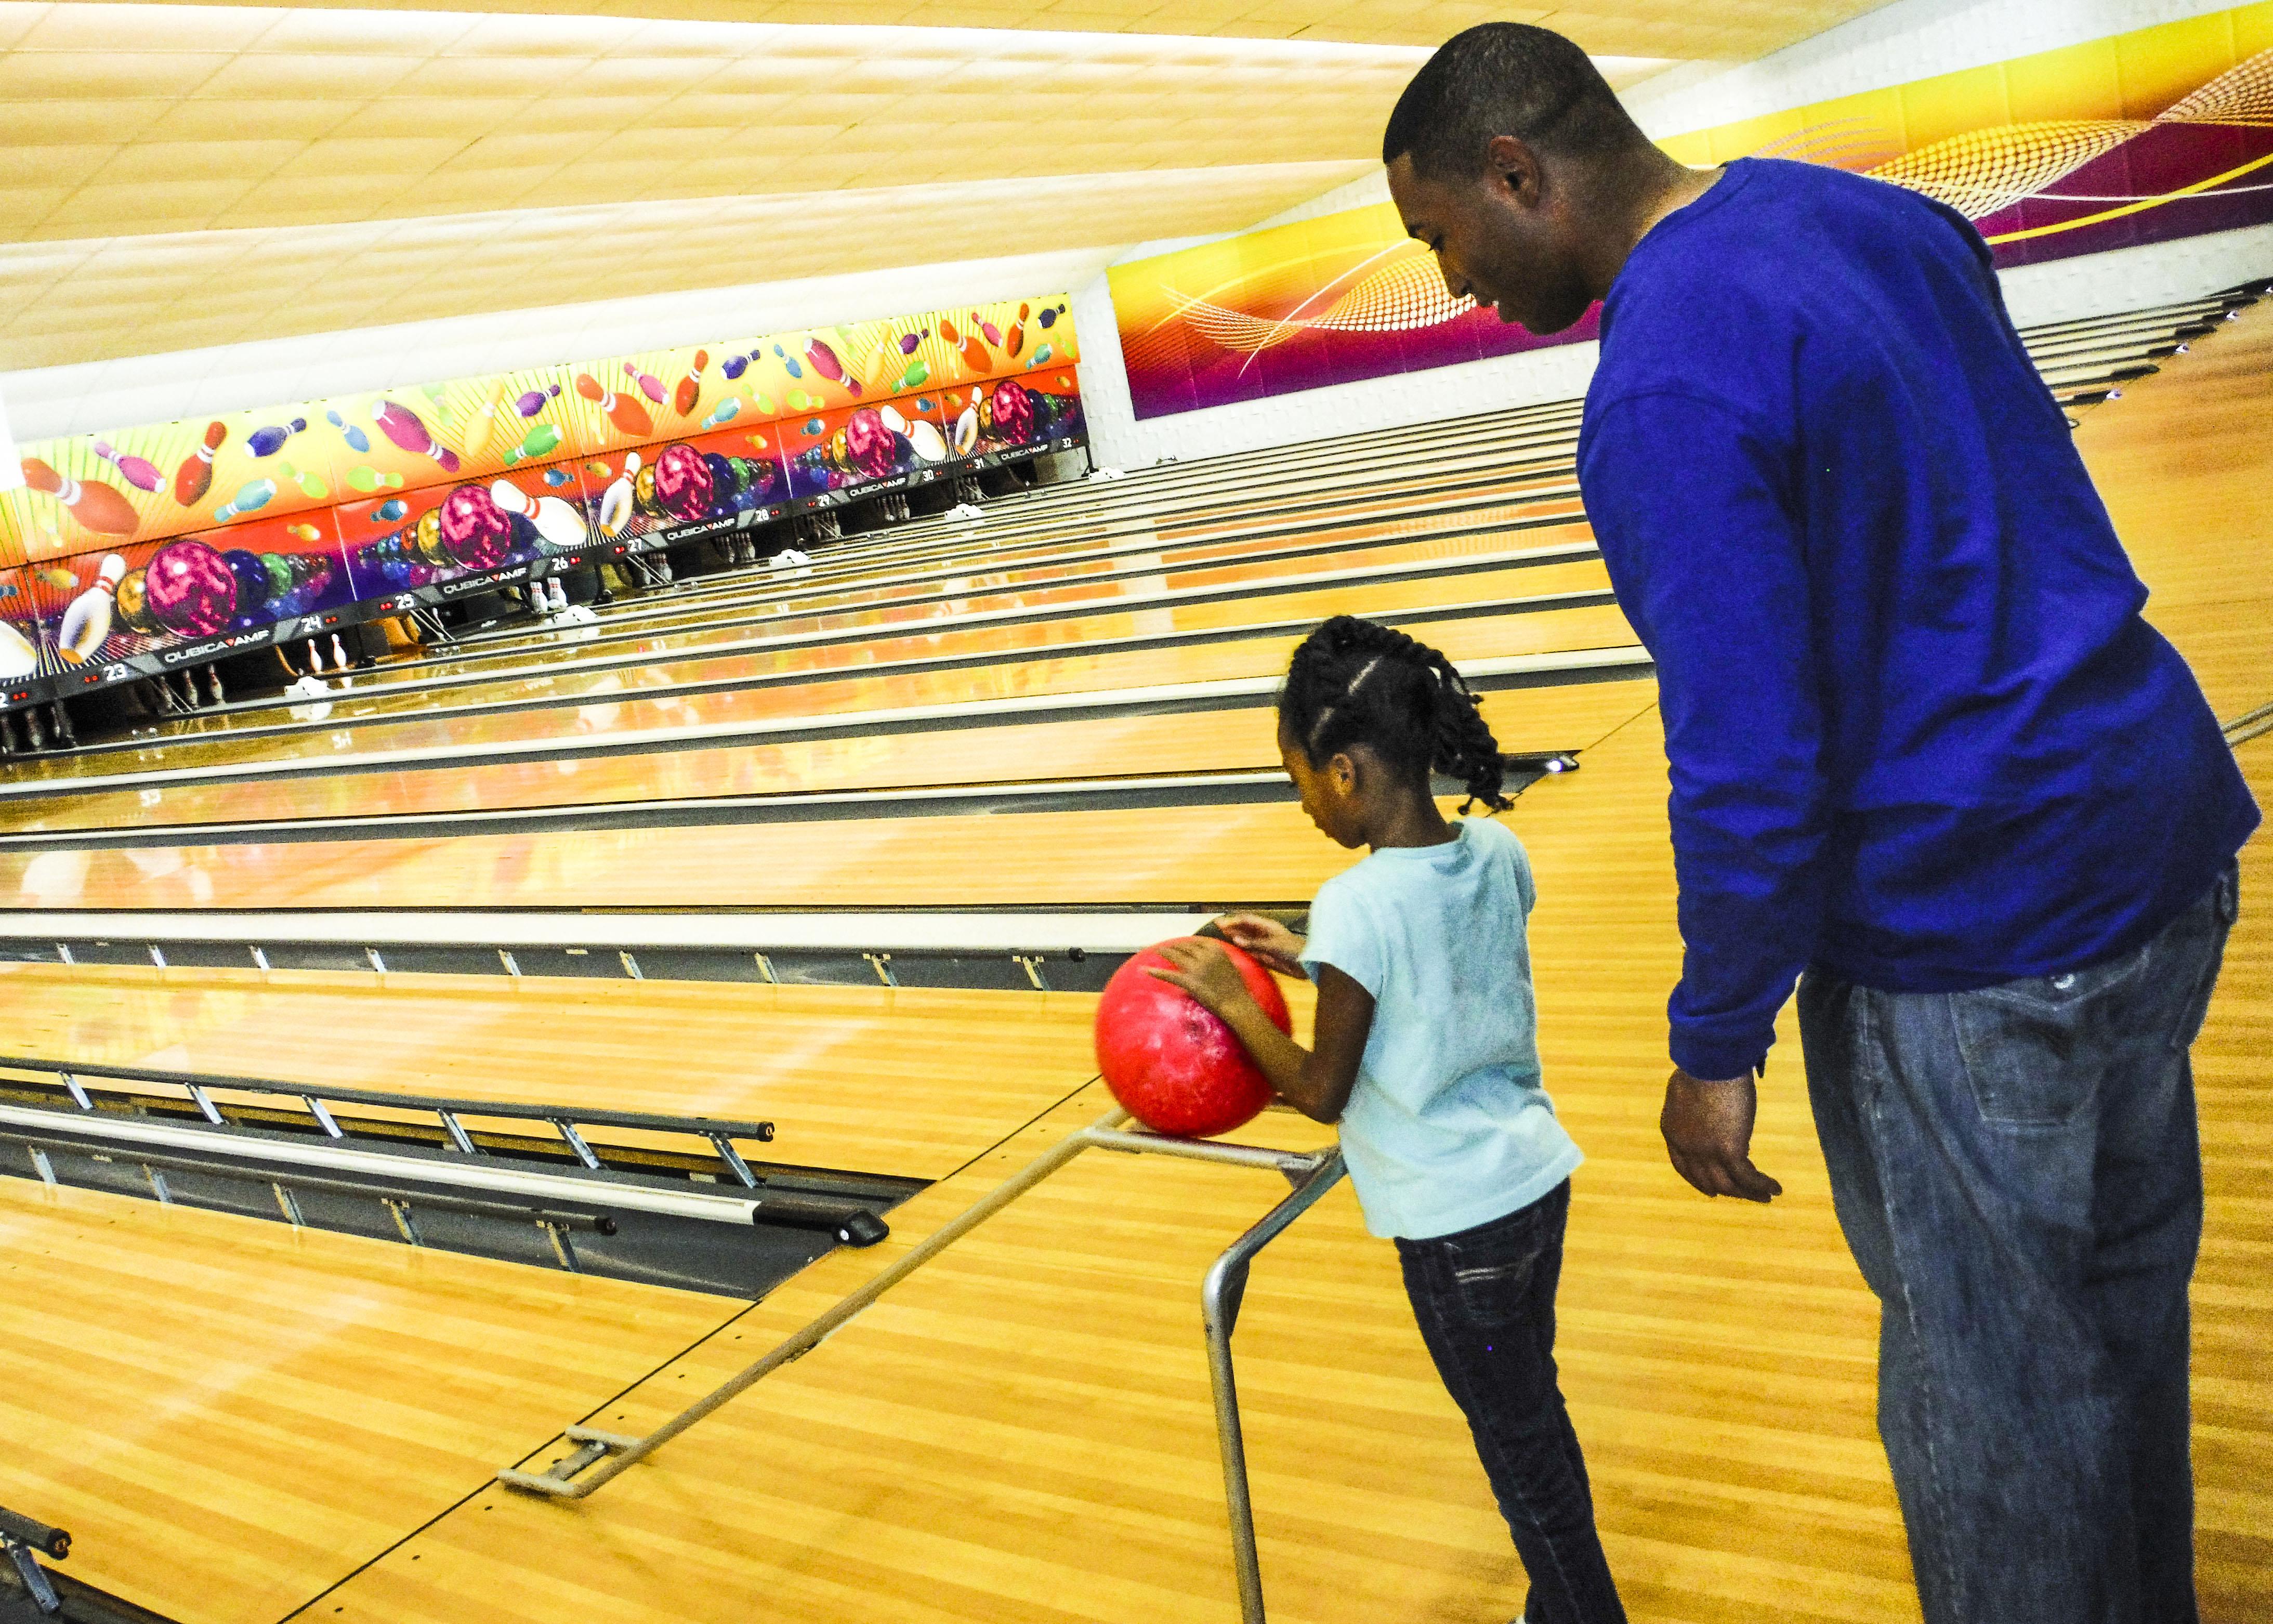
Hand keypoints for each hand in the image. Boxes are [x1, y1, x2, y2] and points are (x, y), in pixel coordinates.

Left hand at [1148, 938, 1257, 1019]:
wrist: (1237, 1003)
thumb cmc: (1237, 988)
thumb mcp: (1230, 965)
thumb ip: (1217, 957)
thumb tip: (1208, 956)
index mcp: (1215, 949)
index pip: (1195, 942)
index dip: (1185, 943)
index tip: (1180, 944)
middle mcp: (1204, 955)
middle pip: (1183, 946)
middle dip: (1173, 946)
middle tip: (1164, 946)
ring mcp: (1195, 967)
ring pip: (1174, 955)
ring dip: (1163, 952)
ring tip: (1156, 950)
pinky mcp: (1188, 981)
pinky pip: (1168, 974)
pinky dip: (1155, 971)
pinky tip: (1145, 970)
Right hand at [1215, 914, 1305, 977]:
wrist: (1307, 964)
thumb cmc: (1292, 949)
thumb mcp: (1272, 944)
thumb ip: (1253, 942)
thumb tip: (1235, 938)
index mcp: (1267, 926)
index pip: (1247, 920)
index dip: (1233, 920)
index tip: (1220, 923)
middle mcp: (1264, 933)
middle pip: (1245, 928)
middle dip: (1232, 927)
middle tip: (1217, 927)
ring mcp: (1265, 944)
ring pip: (1247, 939)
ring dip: (1236, 938)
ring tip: (1222, 937)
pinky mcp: (1267, 956)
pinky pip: (1252, 951)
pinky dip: (1243, 950)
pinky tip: (1235, 949)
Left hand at [1660, 1068, 1782, 1202]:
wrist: (1711, 1062)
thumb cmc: (1702, 1066)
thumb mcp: (1689, 1090)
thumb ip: (1696, 1108)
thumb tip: (1715, 1116)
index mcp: (1673, 1131)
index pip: (1683, 1166)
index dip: (1698, 1180)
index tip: (1711, 1189)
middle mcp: (1686, 1146)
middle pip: (1706, 1179)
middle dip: (1725, 1190)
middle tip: (1741, 1193)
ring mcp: (1706, 1151)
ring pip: (1728, 1184)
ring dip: (1747, 1193)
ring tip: (1764, 1197)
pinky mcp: (1729, 1150)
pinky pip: (1747, 1177)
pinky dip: (1761, 1185)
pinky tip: (1774, 1188)